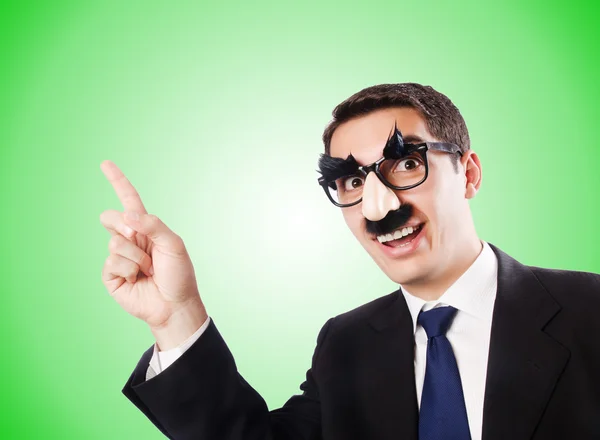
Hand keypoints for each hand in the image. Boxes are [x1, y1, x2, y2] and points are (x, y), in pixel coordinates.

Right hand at [100, 160, 206, 348]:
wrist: (174, 305)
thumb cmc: (178, 274)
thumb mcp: (173, 244)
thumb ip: (152, 225)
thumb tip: (126, 214)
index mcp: (146, 228)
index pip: (128, 200)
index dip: (117, 182)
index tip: (105, 163)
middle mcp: (129, 239)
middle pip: (110, 218)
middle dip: (126, 228)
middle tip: (143, 246)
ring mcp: (118, 257)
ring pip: (115, 242)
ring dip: (137, 257)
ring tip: (148, 269)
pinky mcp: (111, 275)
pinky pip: (112, 262)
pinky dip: (129, 270)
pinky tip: (137, 279)